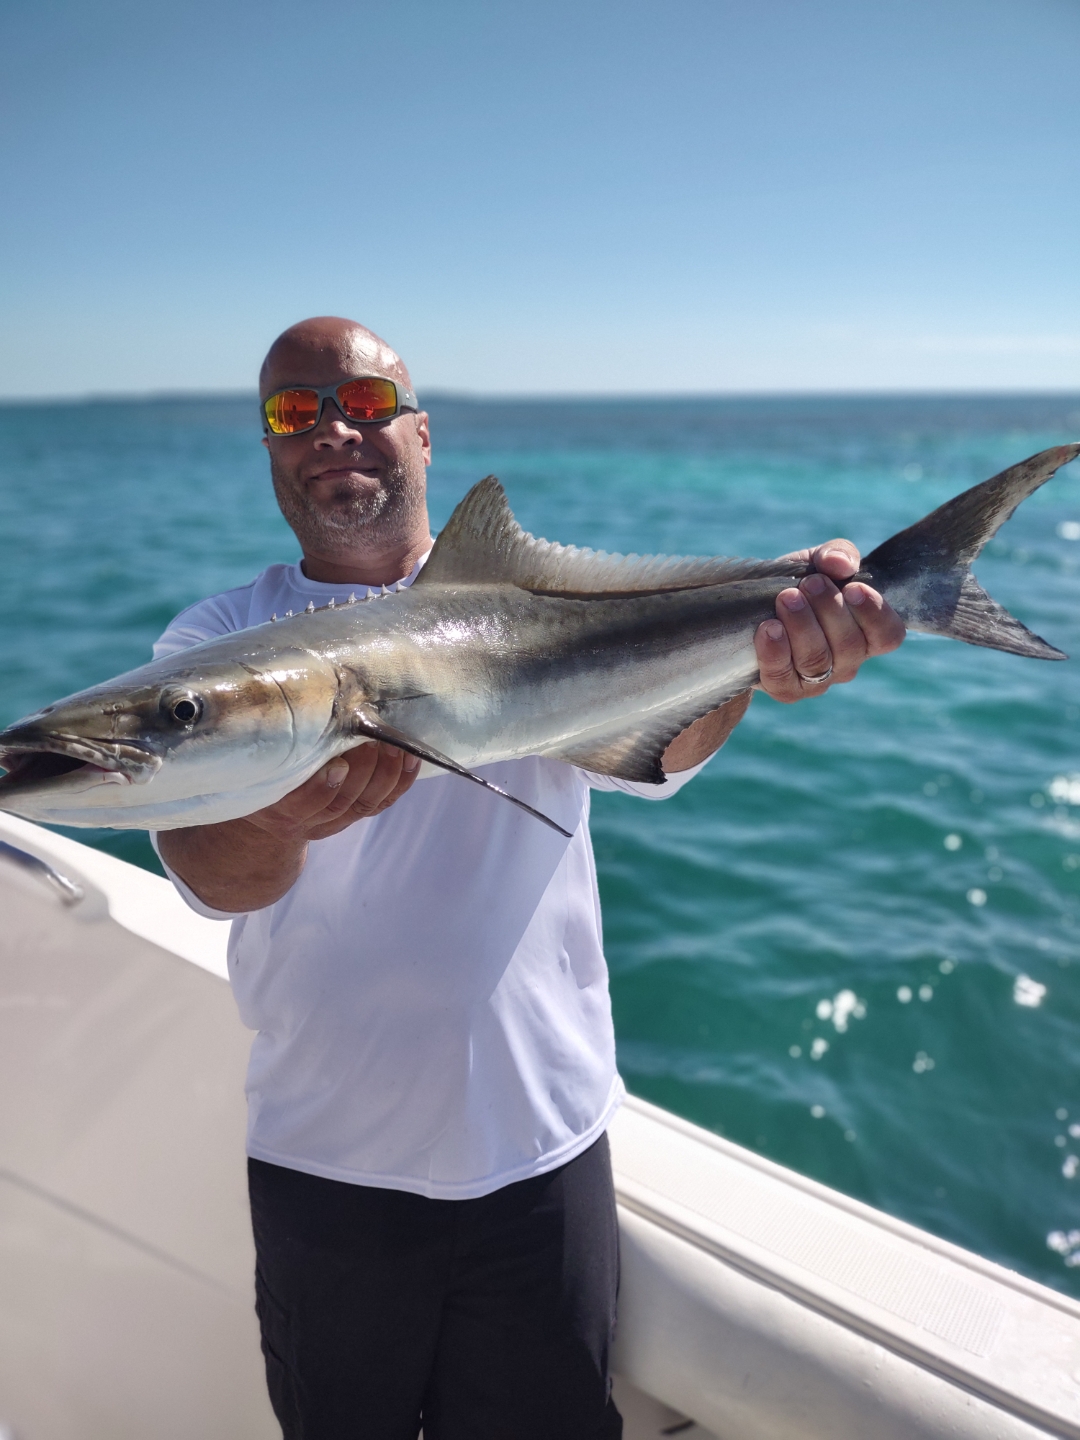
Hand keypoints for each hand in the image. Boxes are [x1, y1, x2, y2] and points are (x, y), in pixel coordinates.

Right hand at [246, 741, 419, 841]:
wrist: (263, 799)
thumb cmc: (261, 762)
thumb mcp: (258, 753)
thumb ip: (275, 736)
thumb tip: (296, 696)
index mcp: (273, 804)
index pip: (299, 804)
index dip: (321, 788)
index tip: (338, 764)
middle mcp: (302, 819)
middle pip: (338, 804)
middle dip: (362, 771)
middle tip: (372, 739)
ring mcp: (329, 821)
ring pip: (363, 804)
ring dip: (384, 774)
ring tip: (394, 745)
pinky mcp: (351, 816)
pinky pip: (381, 803)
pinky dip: (400, 782)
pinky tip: (411, 758)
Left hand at [754, 539, 904, 702]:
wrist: (752, 612)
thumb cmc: (798, 585)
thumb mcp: (818, 562)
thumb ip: (837, 554)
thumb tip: (840, 563)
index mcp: (866, 633)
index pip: (888, 634)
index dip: (875, 614)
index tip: (853, 587)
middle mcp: (847, 661)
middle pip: (850, 645)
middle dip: (829, 610)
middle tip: (810, 583)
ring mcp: (817, 680)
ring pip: (817, 661)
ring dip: (802, 626)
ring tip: (787, 598)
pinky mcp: (784, 689)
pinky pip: (783, 677)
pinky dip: (775, 651)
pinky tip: (768, 628)